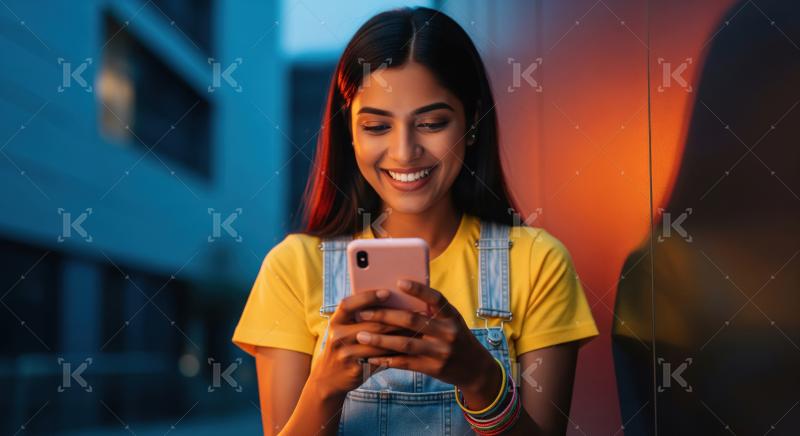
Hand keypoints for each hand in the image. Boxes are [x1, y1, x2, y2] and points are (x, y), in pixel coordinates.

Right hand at [308, 289, 414, 399]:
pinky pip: (381, 358)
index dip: (367, 297)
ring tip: (417, 329)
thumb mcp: (343, 329)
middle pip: (370, 324)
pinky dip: (396, 352)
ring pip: (379, 343)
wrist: (328, 378)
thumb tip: (390, 299)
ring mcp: (346, 354)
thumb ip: (359, 317)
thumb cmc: (343, 346)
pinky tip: (409, 347)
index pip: (348, 304)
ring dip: (400, 335)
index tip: (387, 292)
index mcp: (335, 321)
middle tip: (415, 312)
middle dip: (395, 318)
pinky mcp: (356, 368)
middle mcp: (338, 336)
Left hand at [355, 280, 501, 402]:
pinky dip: (387, 360)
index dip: (418, 289)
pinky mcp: (433, 368)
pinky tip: (371, 357)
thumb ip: (431, 310)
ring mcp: (440, 352)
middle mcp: (447, 332)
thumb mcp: (451, 320)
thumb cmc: (455, 337)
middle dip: (384, 315)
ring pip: (405, 344)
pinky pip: (406, 363)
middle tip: (363, 312)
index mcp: (451, 315)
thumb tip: (398, 296)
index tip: (398, 282)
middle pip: (412, 320)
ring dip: (380, 340)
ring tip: (361, 335)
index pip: (435, 298)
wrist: (475, 368)